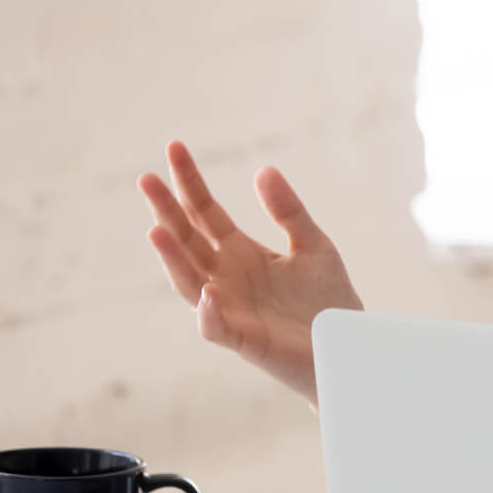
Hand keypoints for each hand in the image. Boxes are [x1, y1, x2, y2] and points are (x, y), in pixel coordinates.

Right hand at [137, 141, 362, 412]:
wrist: (346, 345)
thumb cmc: (327, 297)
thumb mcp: (313, 244)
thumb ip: (288, 212)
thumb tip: (263, 169)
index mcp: (240, 252)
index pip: (204, 213)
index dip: (189, 182)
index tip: (174, 147)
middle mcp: (225, 277)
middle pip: (187, 240)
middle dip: (166, 211)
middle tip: (146, 179)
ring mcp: (229, 308)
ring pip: (189, 282)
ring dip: (172, 259)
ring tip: (155, 231)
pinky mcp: (244, 340)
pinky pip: (216, 327)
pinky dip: (208, 312)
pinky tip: (207, 290)